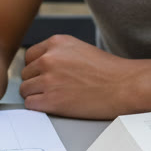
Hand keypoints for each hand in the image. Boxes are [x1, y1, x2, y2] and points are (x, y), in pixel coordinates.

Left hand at [19, 35, 140, 118]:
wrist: (125, 86)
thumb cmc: (108, 71)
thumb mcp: (79, 49)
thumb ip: (58, 53)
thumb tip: (39, 65)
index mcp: (56, 43)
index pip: (29, 56)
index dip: (35, 68)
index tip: (44, 76)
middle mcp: (49, 59)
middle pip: (26, 73)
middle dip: (36, 82)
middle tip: (52, 89)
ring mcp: (48, 80)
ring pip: (25, 89)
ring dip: (36, 95)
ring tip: (53, 98)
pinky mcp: (51, 100)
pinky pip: (30, 104)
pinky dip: (38, 107)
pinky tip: (52, 106)